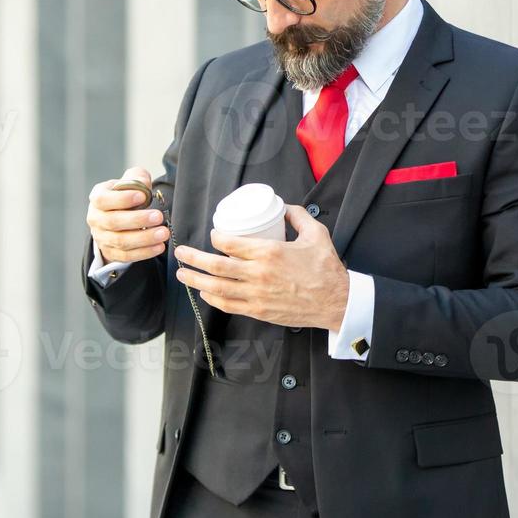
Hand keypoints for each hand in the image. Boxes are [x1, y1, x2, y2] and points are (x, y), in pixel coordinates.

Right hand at [86, 167, 168, 263]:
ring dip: (144, 238)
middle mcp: (95, 219)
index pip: (103, 200)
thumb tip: (143, 183)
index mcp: (97, 198)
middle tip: (158, 216)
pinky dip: (144, 252)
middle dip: (138, 220)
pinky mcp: (110, 253)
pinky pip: (127, 256)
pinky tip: (159, 246)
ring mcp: (101, 238)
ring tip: (163, 233)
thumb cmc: (126, 196)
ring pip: (121, 241)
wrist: (118, 216)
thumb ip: (137, 178)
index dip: (122, 199)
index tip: (143, 196)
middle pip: (113, 222)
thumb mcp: (130, 182)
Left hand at [173, 203, 347, 331]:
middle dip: (193, 258)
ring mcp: (257, 295)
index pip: (231, 243)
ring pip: (217, 288)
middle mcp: (259, 274)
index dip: (216, 238)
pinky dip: (213, 298)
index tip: (213, 235)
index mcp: (270, 252)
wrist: (337, 302)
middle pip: (216, 266)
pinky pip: (229, 305)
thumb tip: (283, 206)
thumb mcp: (316, 233)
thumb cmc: (326, 268)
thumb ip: (298, 216)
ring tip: (183, 274)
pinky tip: (204, 292)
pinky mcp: (259, 311)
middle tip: (181, 252)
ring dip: (196, 280)